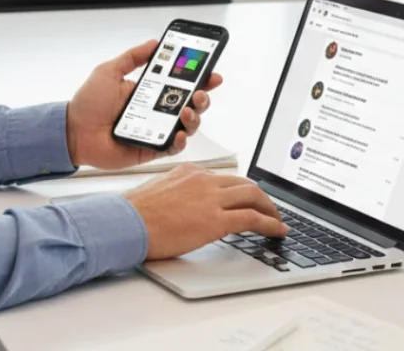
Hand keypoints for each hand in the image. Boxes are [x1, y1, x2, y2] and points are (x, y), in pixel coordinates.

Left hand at [65, 40, 219, 169]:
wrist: (73, 131)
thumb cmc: (88, 102)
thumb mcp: (109, 71)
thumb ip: (133, 57)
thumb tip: (155, 42)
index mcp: (149, 92)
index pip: (180, 84)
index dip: (199, 79)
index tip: (212, 73)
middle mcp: (156, 111)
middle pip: (190, 104)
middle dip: (202, 97)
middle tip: (201, 92)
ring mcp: (156, 130)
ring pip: (187, 126)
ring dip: (194, 117)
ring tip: (187, 110)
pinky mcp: (152, 149)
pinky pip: (173, 147)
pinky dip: (180, 141)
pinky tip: (179, 133)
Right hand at [124, 164, 288, 259]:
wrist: (126, 223)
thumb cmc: (135, 214)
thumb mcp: (160, 193)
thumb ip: (179, 194)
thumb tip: (187, 208)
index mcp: (190, 171)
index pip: (224, 177)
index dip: (241, 190)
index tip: (247, 199)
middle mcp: (203, 180)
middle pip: (244, 183)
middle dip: (261, 196)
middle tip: (270, 209)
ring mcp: (211, 198)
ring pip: (254, 196)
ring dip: (271, 209)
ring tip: (277, 221)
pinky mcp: (215, 220)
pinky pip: (252, 218)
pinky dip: (270, 223)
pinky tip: (278, 231)